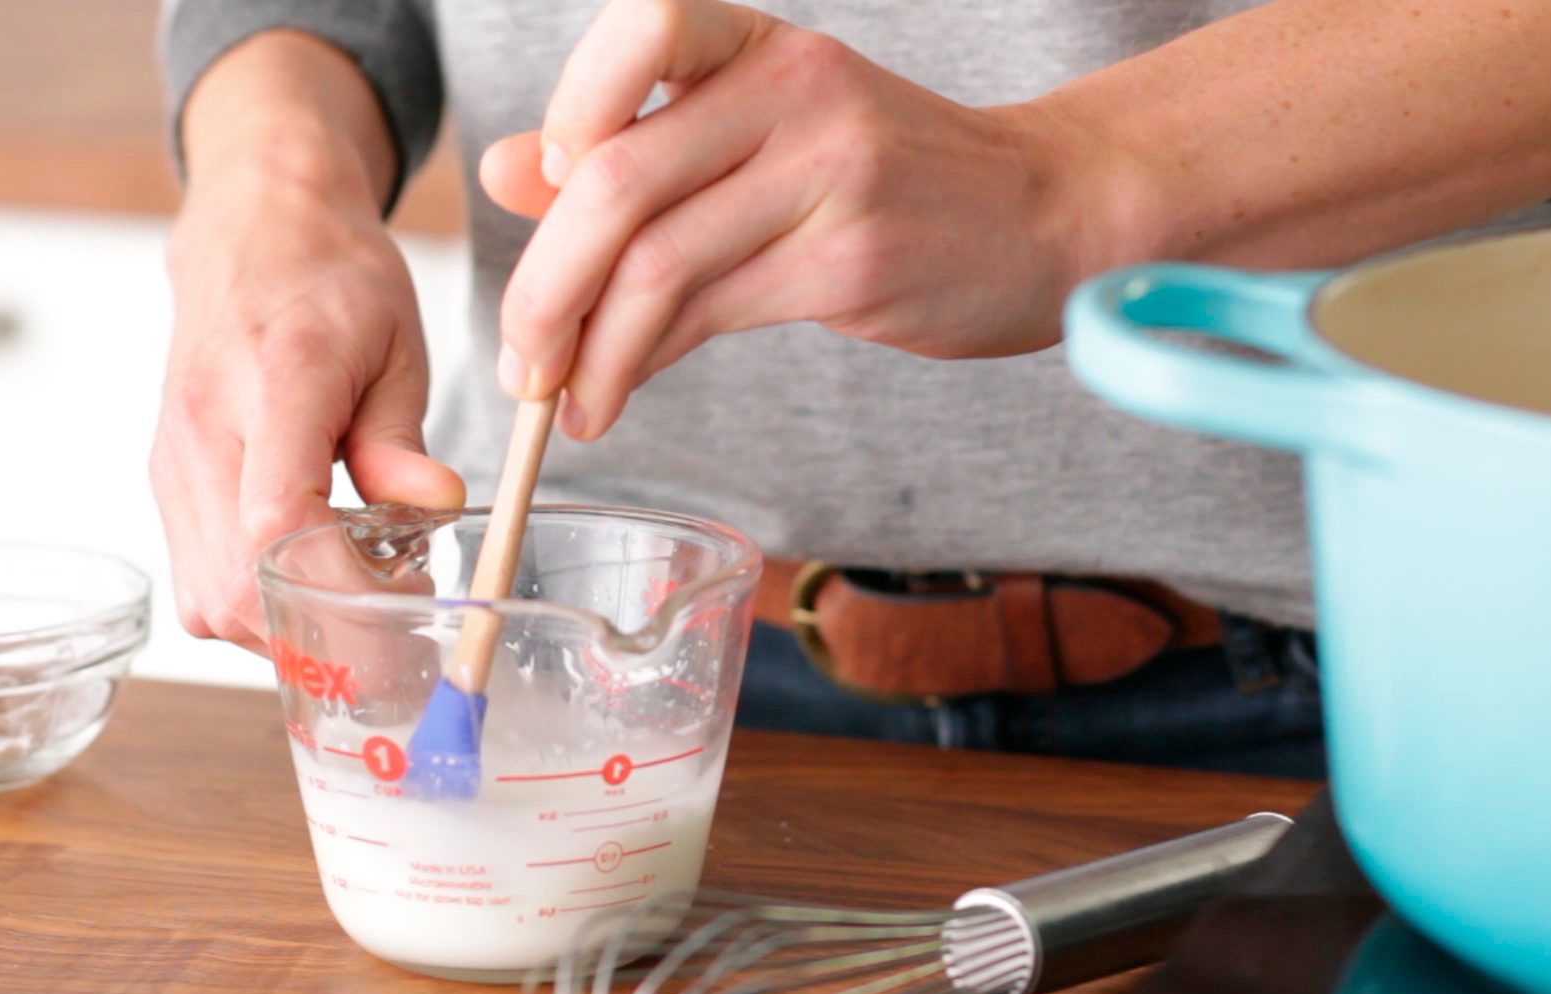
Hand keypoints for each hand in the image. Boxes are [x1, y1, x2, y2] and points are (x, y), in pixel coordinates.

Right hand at [154, 38, 463, 650]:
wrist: (254, 226)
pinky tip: (317, 580)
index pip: (275, 516)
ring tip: (362, 602)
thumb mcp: (397, 342)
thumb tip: (431, 504)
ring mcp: (173, 464)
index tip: (399, 616)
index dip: (334, 588)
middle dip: (324, 635)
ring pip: (212, 602)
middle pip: (236, 586)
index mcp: (272, 383)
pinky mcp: (169, 485)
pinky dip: (261, 606)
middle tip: (399, 632)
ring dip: (291, 630)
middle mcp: (201, 432)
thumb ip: (401, 435)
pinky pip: (202, 583)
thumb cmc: (333, 278)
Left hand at [479, 0, 1105, 440]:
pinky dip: (640, 366)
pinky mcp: (852, 261)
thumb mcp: (764, 133)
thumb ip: (635, 146)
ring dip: (586, 347)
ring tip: (557, 400)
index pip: (642, 28)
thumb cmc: (892, 174)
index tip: (544, 185)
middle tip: (517, 357)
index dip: (570, 104)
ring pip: (657, 262)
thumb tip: (502, 169)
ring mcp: (828, 175)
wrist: (1047, 212)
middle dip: (544, 283)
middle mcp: (795, 92)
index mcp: (763, 45)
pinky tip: (614, 398)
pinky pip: (709, 316)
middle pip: (618, 178)